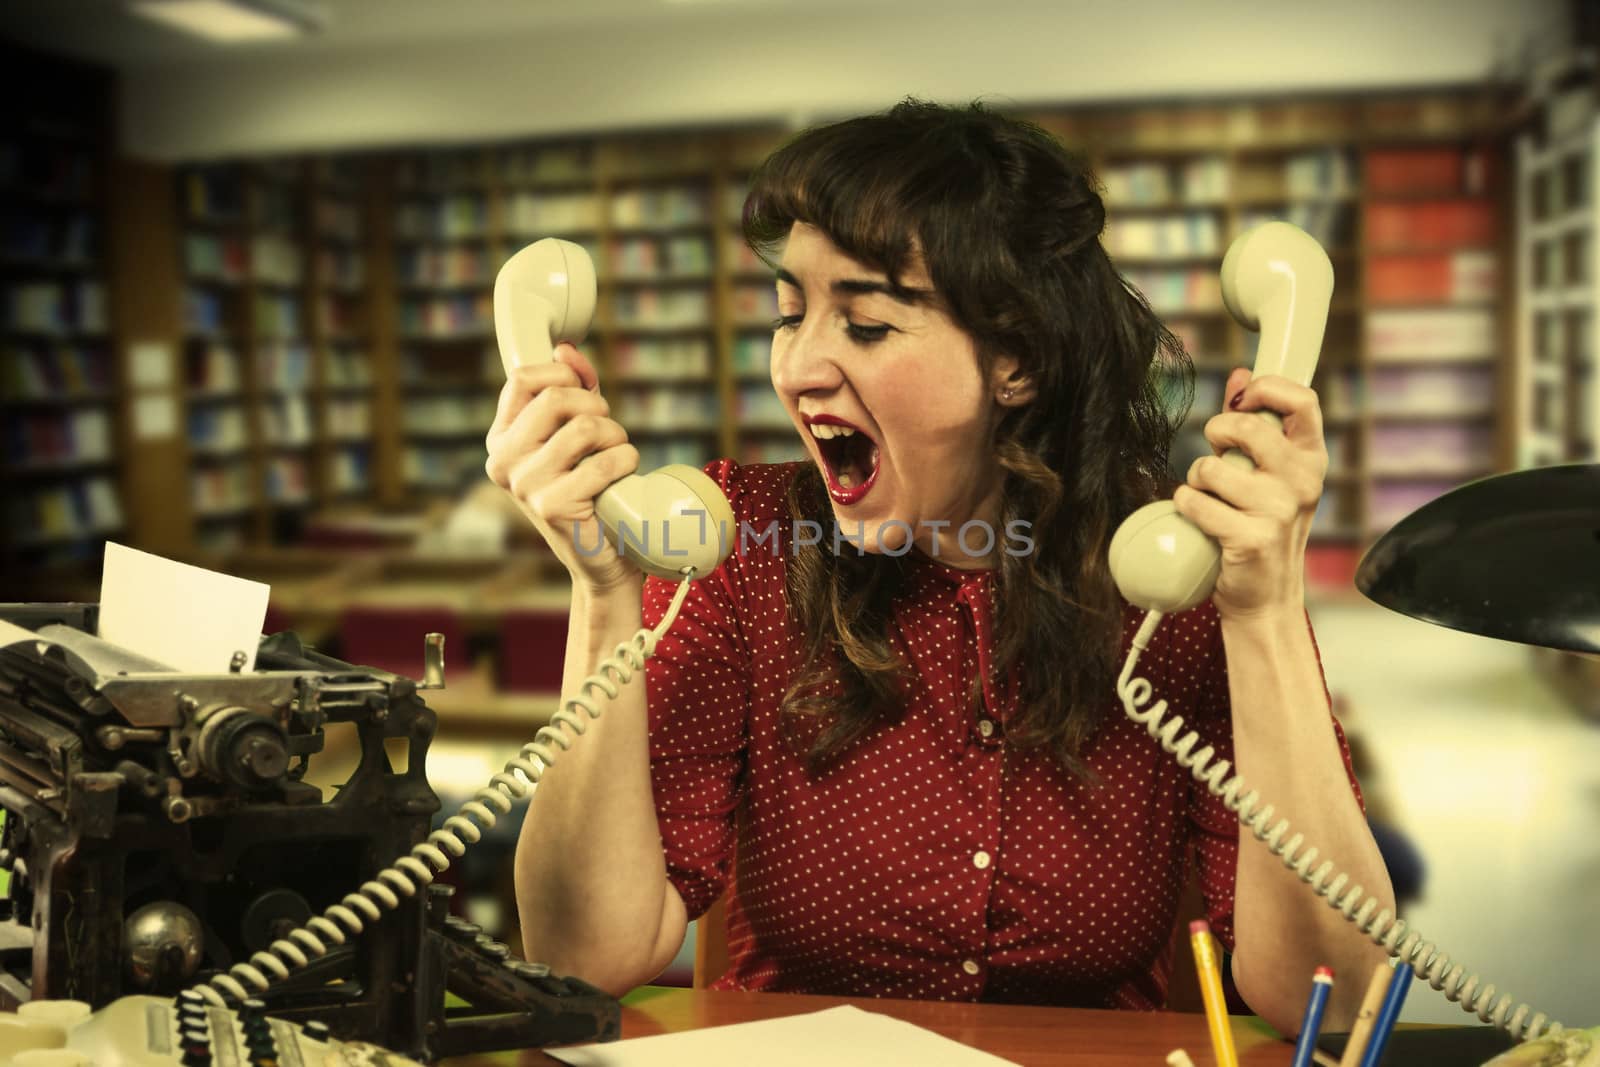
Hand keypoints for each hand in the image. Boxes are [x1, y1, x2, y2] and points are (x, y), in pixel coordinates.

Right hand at [485, 342, 641, 592]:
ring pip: (585, 427)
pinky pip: (604, 462)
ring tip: (618, 458)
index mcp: (501, 439)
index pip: (522, 378)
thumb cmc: (594, 488)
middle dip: (597, 407)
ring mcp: (524, 486)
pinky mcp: (552, 507)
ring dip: (617, 437)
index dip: (564, 376)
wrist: (605, 556)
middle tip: (608, 433)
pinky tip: (623, 480)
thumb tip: (567, 349)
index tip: (586, 394)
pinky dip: (626, 463)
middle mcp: (503, 461)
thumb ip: (572, 389)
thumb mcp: (578, 432)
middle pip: (556, 398)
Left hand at [1172, 368, 1327, 618]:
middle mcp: (1302, 481)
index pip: (1302, 400)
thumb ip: (1255, 424)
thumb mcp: (1269, 474)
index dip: (1265, 389)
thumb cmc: (1262, 527)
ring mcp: (1279, 511)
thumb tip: (1240, 373)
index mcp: (1311, 459)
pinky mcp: (1251, 538)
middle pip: (1247, 427)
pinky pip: (1195, 502)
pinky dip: (1187, 507)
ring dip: (1197, 480)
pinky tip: (1201, 521)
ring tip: (1211, 498)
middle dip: (1216, 432)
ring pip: (1210, 468)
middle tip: (1214, 452)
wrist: (1266, 597)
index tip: (1240, 401)